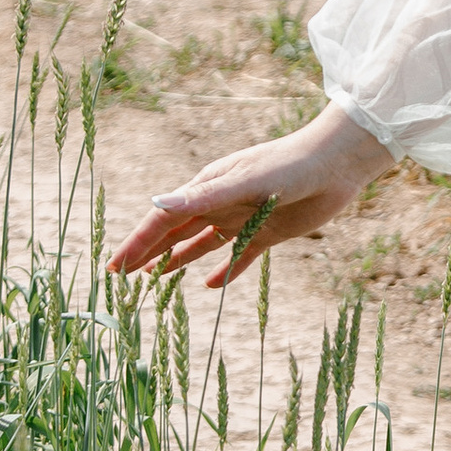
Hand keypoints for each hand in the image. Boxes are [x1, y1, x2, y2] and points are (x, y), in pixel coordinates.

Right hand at [109, 100, 391, 289]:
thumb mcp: (244, 181)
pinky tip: (212, 286)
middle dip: (147, 254)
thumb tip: (157, 204)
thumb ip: (202, 197)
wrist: (336, 164)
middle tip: (120, 276)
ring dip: (177, 261)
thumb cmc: (289, 164)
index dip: (136, 245)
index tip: (114, 267)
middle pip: (175, 235)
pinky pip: (239, 257)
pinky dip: (225, 271)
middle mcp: (219, 205)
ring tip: (154, 279)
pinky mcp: (267, 233)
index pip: (162, 223)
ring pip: (201, 245)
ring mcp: (242, 219)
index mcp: (207, 189)